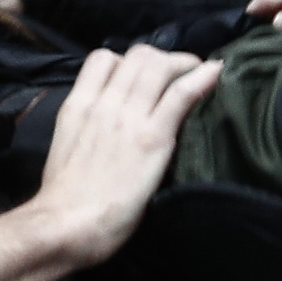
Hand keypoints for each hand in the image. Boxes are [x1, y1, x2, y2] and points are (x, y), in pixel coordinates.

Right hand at [20, 44, 221, 269]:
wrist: (68, 224)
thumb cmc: (65, 200)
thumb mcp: (66, 148)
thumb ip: (86, 129)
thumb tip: (103, 130)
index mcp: (78, 106)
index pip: (103, 59)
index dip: (126, 61)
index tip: (141, 76)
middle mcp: (104, 103)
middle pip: (137, 56)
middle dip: (161, 58)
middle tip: (178, 73)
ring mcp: (129, 117)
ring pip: (159, 66)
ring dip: (184, 63)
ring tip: (199, 71)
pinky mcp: (153, 137)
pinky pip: (180, 94)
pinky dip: (202, 77)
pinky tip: (216, 72)